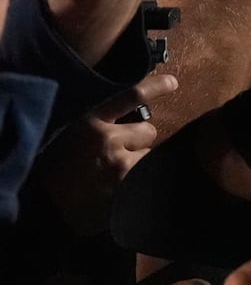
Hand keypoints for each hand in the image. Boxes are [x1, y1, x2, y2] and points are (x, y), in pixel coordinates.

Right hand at [38, 74, 178, 233]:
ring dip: (138, 162)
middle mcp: (108, 138)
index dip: (155, 87)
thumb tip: (133, 118)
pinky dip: (138, 180)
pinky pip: (146, 176)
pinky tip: (117, 186)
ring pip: (149, 155)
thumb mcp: (73, 134)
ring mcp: (120, 163)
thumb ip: (102, 125)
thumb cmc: (57, 167)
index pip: (131, 97)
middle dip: (140, 141)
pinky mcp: (127, 185)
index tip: (173, 82)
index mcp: (92, 122)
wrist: (43, 202)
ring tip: (114, 173)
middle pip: (149, 131)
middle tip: (118, 154)